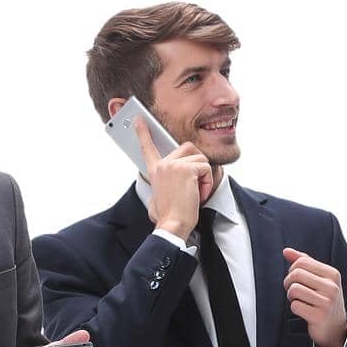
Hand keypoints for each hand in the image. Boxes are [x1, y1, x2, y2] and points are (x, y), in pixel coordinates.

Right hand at [135, 115, 212, 238]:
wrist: (172, 226)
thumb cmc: (167, 216)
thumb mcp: (158, 198)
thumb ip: (163, 185)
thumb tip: (163, 192)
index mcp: (155, 171)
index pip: (148, 147)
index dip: (143, 133)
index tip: (139, 120)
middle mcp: (162, 165)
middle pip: (189, 148)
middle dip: (197, 165)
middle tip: (193, 185)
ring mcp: (174, 165)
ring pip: (201, 159)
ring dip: (203, 177)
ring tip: (195, 193)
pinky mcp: (186, 169)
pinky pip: (207, 168)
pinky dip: (207, 183)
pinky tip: (199, 194)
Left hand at [282, 248, 346, 346]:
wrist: (335, 328)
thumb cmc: (324, 300)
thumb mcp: (320, 279)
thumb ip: (305, 263)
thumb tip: (286, 251)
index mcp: (332, 274)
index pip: (302, 262)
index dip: (292, 270)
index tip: (295, 280)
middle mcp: (331, 286)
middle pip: (296, 274)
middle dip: (289, 283)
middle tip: (293, 291)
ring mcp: (326, 302)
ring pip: (294, 290)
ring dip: (291, 296)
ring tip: (299, 300)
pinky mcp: (319, 316)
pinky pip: (295, 306)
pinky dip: (294, 308)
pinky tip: (303, 311)